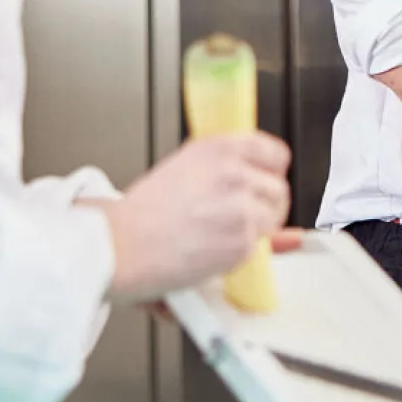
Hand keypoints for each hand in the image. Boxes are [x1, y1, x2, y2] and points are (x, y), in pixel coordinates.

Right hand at [104, 132, 289, 301]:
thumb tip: (259, 182)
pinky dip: (241, 253)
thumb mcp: (184, 171)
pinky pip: (258, 247)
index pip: (275, 152)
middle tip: (239, 217)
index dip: (271, 171)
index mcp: (219, 148)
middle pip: (279, 188)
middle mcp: (234, 172)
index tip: (265, 181)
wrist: (122, 243)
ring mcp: (242, 207)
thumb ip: (223, 171)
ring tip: (222, 236)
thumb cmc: (141, 213)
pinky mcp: (242, 240)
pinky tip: (213, 250)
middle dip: (265, 205)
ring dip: (256, 230)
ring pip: (273, 219)